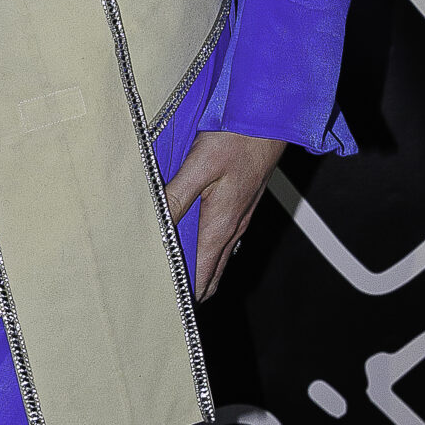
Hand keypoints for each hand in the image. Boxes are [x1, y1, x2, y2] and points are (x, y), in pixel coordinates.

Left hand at [165, 129, 285, 301]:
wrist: (270, 119)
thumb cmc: (238, 138)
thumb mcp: (199, 166)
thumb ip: (176, 196)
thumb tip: (155, 225)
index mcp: (221, 224)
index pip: (202, 276)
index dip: (185, 294)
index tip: (165, 304)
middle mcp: (233, 227)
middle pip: (211, 274)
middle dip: (191, 288)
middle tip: (165, 296)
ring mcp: (240, 218)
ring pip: (217, 258)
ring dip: (199, 270)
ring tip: (174, 278)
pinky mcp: (240, 205)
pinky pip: (222, 240)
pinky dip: (207, 252)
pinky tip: (192, 245)